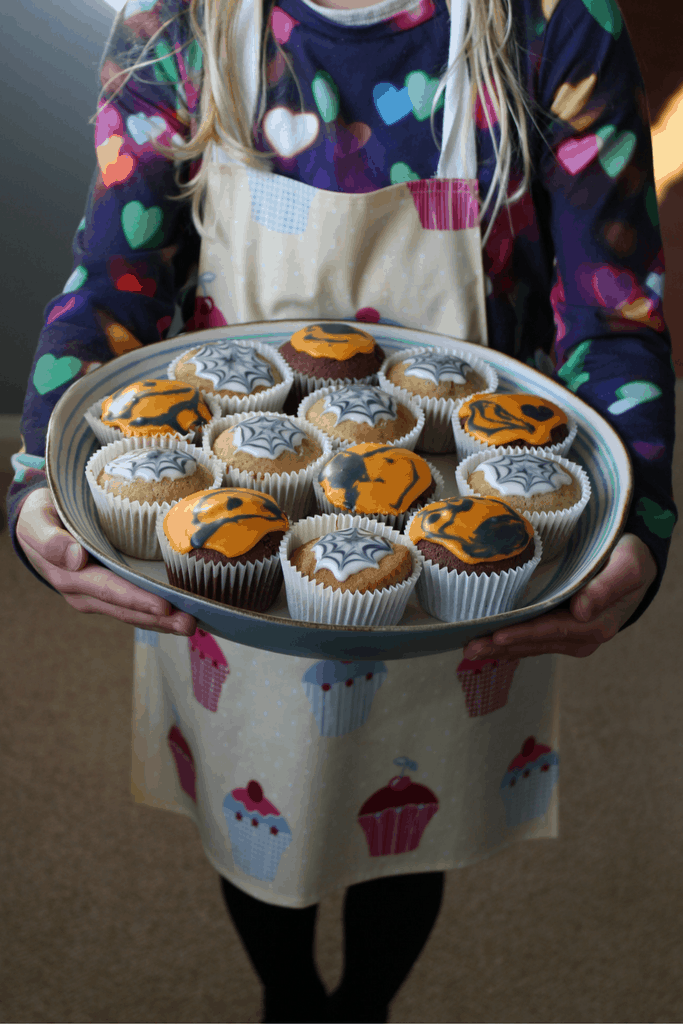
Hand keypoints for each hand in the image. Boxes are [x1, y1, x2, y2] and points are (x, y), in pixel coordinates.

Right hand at [16, 487, 195, 635]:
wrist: (38, 520)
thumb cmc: (41, 516)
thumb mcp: (36, 520)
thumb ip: (50, 539)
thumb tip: (75, 558)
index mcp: (70, 577)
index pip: (110, 590)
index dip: (137, 599)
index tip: (163, 606)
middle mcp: (85, 592)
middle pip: (126, 609)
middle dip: (159, 619)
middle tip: (190, 623)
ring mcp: (97, 595)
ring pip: (132, 613)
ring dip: (162, 621)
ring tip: (191, 624)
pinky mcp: (108, 592)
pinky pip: (133, 607)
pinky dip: (155, 613)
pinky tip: (177, 614)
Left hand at [463, 533, 656, 660]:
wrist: (634, 561)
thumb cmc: (630, 558)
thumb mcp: (629, 565)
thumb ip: (609, 586)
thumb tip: (583, 611)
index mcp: (597, 624)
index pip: (553, 630)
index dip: (525, 634)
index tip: (498, 636)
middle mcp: (581, 636)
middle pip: (536, 643)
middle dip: (502, 646)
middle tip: (470, 648)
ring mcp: (569, 635)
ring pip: (530, 645)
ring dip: (500, 648)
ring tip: (470, 649)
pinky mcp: (559, 629)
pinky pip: (531, 638)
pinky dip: (508, 641)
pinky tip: (487, 641)